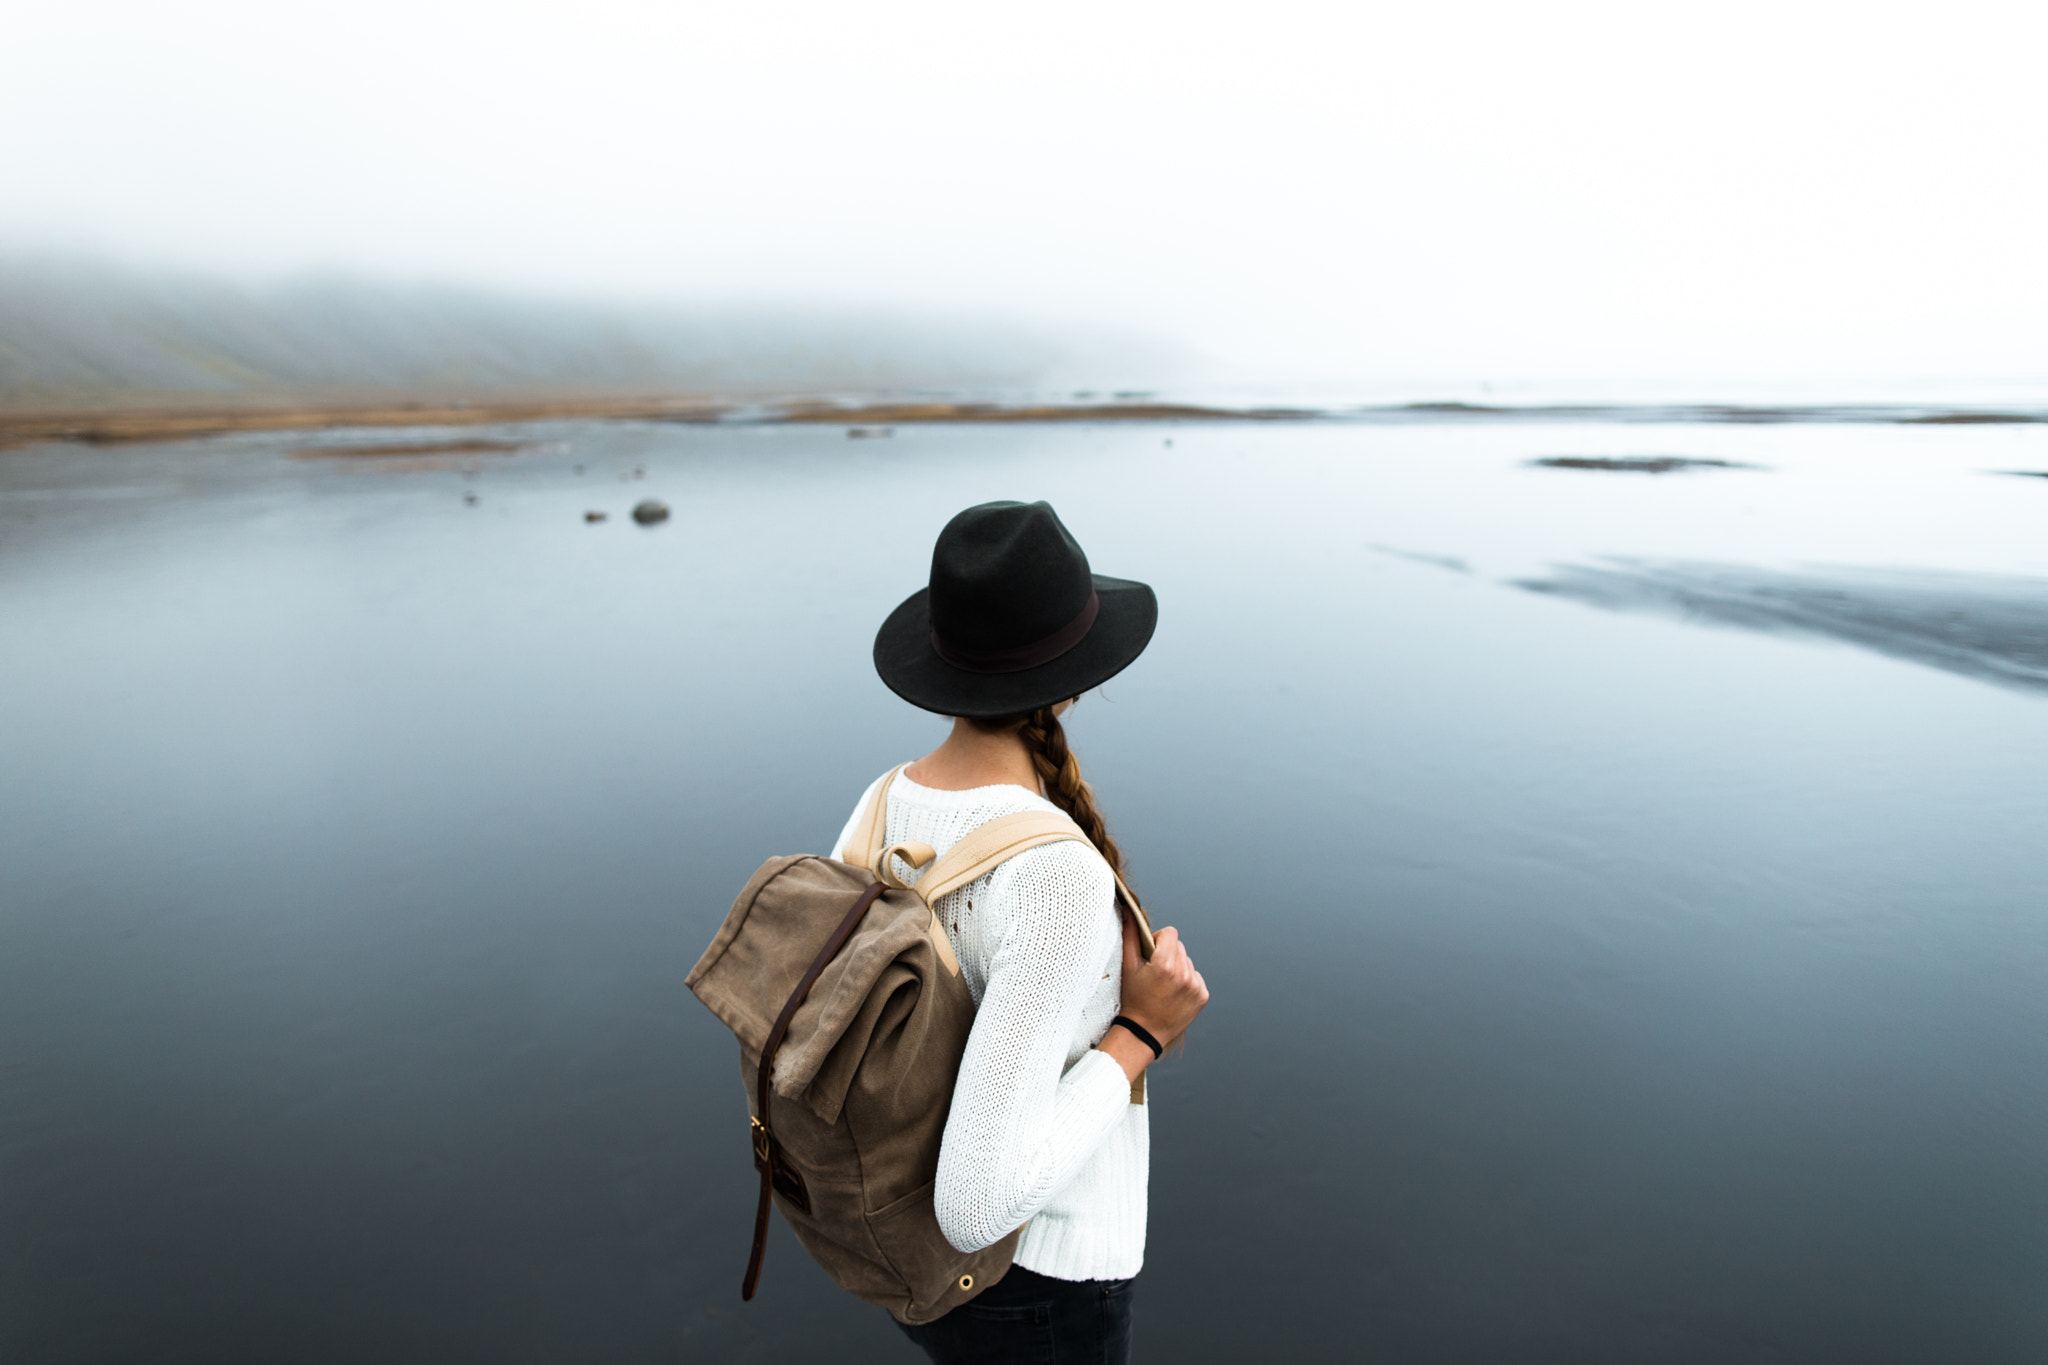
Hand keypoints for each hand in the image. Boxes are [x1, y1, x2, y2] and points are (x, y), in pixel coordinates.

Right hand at [1112, 912, 1208, 1061]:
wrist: (1144, 1032)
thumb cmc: (1133, 999)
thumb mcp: (1128, 967)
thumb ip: (1130, 935)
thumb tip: (1129, 910)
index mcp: (1165, 965)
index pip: (1170, 933)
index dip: (1158, 940)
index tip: (1151, 955)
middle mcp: (1184, 974)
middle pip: (1179, 947)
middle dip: (1168, 954)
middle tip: (1155, 972)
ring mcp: (1195, 986)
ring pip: (1188, 962)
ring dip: (1178, 968)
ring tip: (1164, 985)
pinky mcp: (1202, 996)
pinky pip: (1196, 977)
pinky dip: (1186, 981)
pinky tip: (1173, 993)